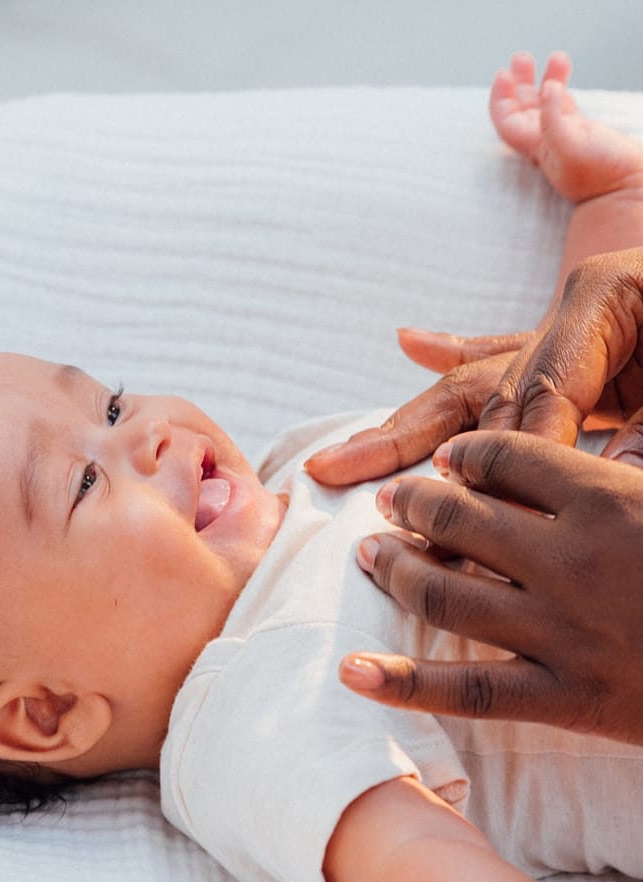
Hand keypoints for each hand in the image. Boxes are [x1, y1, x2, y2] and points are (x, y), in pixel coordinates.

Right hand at [306, 247, 642, 485]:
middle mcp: (574, 311)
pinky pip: (501, 348)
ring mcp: (567, 327)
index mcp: (609, 298)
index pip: (542, 390)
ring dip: (405, 424)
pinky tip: (410, 341)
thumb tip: (610, 485)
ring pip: (471, 382)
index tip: (492, 515)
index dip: (518, 453)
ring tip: (339, 458)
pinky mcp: (575, 341)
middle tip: (341, 481)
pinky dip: (455, 350)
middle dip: (412, 444)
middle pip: (480, 388)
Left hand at [340, 430, 642, 743]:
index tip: (450, 459)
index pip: (508, 457)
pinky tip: (351, 672)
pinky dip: (403, 684)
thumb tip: (609, 447)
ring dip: (396, 570)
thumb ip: (638, 456)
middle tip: (391, 502)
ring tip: (369, 556)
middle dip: (415, 504)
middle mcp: (572, 561)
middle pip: (461, 518)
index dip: (467, 455)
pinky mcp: (567, 699)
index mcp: (610, 498)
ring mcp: (562, 633)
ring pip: (448, 594)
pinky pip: (468, 691)